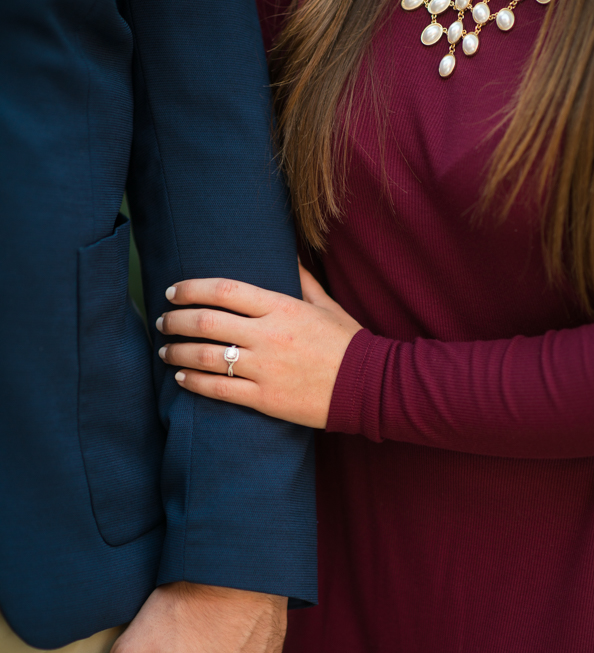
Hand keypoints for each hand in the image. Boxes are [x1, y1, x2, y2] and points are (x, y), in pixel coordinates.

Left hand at [156, 264, 361, 428]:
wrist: (371, 387)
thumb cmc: (348, 343)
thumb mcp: (327, 305)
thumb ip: (302, 280)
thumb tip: (287, 253)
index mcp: (282, 307)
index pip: (223, 290)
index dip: (191, 288)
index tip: (173, 291)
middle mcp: (269, 335)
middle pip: (206, 321)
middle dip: (175, 320)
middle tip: (163, 321)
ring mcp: (265, 369)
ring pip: (205, 357)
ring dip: (177, 352)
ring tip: (165, 350)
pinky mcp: (265, 400)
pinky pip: (219, 390)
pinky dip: (193, 383)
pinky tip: (181, 378)